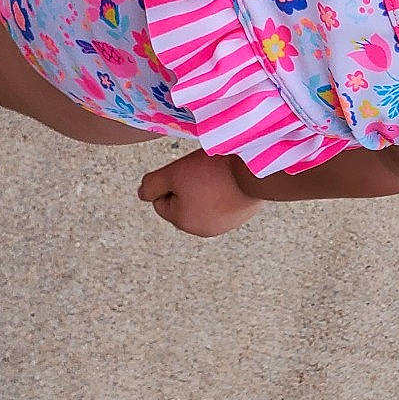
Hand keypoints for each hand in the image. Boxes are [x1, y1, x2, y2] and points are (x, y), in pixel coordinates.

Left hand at [138, 150, 264, 236]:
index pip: (161, 201)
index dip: (170, 181)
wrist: (257, 171)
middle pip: (182, 202)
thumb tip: (142, 194)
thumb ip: (152, 185)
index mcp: (184, 222)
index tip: (187, 170)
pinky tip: (231, 179)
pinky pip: (224, 201)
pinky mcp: (242, 216)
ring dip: (206, 188)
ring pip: (203, 202)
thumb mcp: (174, 172)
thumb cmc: (214, 171)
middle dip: (188, 186)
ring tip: (219, 175)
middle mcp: (203, 230)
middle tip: (203, 171)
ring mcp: (225, 225)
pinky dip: (224, 190)